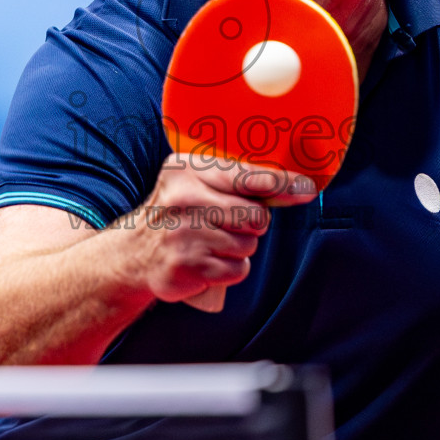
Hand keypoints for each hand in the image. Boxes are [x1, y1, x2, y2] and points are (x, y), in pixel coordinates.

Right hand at [122, 154, 315, 310]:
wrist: (133, 254)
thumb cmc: (175, 213)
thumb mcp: (193, 182)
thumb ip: (236, 179)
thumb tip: (296, 186)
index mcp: (187, 170)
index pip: (246, 176)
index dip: (281, 183)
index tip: (306, 188)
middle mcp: (185, 200)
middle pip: (256, 215)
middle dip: (252, 223)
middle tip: (228, 222)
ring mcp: (185, 235)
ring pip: (249, 244)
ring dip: (238, 247)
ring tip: (211, 242)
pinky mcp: (190, 267)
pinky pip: (238, 268)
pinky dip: (230, 268)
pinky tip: (207, 260)